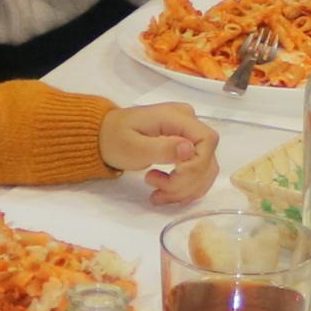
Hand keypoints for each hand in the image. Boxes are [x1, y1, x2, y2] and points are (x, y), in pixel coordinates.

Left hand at [100, 104, 218, 205]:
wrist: (103, 136)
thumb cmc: (114, 138)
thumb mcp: (133, 146)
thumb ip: (162, 148)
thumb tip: (189, 149)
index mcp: (177, 117)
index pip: (207, 140)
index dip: (197, 165)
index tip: (173, 175)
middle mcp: (189, 124)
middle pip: (207, 159)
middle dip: (186, 182)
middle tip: (156, 189)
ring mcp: (189, 137)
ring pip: (204, 171)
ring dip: (184, 190)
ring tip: (157, 193)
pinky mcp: (186, 150)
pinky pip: (196, 174)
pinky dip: (184, 189)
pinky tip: (164, 193)